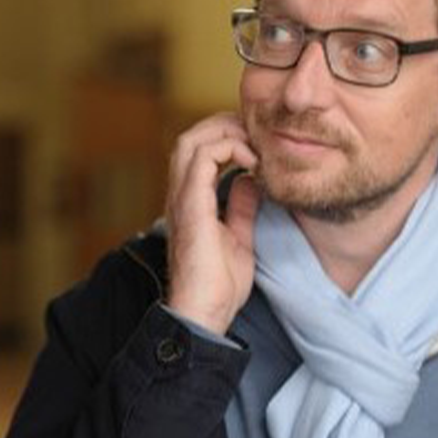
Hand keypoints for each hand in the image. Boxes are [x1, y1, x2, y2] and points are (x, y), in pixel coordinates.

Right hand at [164, 113, 260, 335]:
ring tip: (252, 143)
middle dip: (224, 126)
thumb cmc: (218, 285)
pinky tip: (252, 162)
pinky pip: (202, 159)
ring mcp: (182, 199)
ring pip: (191, 141)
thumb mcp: (239, 237)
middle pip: (191, 137)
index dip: (226, 136)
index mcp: (190, 201)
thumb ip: (242, 208)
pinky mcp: (191, 206)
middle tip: (256, 135)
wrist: (206, 311)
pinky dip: (228, 149)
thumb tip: (252, 182)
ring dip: (224, 133)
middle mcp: (180, 195)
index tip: (257, 144)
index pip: (198, 150)